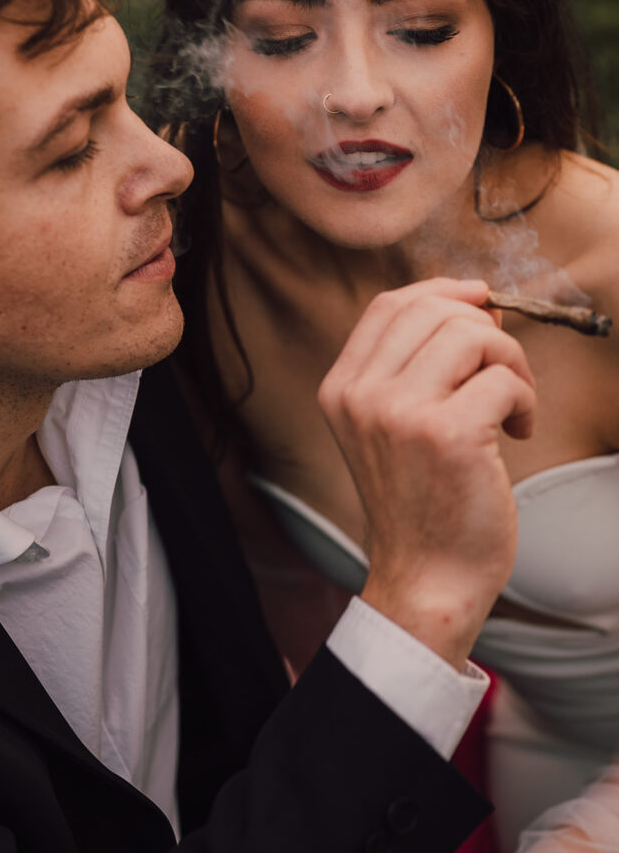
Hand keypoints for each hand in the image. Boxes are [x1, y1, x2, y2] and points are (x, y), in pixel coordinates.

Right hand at [317, 277, 536, 668]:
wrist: (426, 577)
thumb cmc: (421, 501)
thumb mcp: (392, 427)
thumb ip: (417, 366)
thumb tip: (478, 306)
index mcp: (341, 389)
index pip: (388, 306)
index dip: (441, 291)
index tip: (480, 304)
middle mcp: (361, 395)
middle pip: (433, 309)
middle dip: (484, 329)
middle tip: (501, 371)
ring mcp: (400, 413)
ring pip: (473, 334)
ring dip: (510, 362)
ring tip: (511, 403)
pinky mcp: (447, 434)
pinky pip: (504, 379)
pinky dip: (526, 399)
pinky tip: (518, 430)